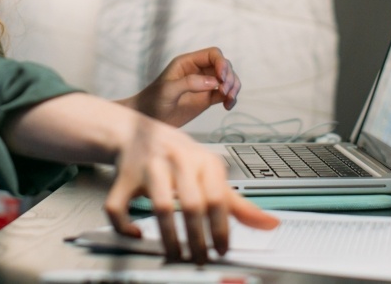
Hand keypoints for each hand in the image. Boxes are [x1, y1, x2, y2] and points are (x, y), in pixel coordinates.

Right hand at [104, 118, 278, 263]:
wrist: (139, 132)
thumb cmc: (181, 158)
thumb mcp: (212, 174)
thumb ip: (239, 203)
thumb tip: (271, 224)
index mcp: (204, 161)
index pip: (218, 199)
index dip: (220, 229)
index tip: (221, 250)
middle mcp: (178, 160)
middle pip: (191, 204)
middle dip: (197, 238)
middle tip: (200, 258)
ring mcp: (150, 167)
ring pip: (160, 206)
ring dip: (169, 237)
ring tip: (176, 254)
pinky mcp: (124, 176)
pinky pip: (119, 206)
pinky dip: (125, 225)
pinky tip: (137, 235)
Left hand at [120, 47, 240, 127]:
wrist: (148, 118)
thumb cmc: (152, 101)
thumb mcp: (168, 90)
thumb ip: (189, 83)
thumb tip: (213, 82)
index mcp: (187, 62)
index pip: (212, 54)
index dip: (221, 63)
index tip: (222, 78)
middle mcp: (198, 71)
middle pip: (224, 66)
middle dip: (229, 77)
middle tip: (225, 91)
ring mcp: (204, 84)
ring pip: (227, 80)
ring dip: (233, 88)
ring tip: (228, 100)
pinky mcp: (207, 98)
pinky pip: (224, 94)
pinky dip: (231, 98)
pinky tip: (228, 106)